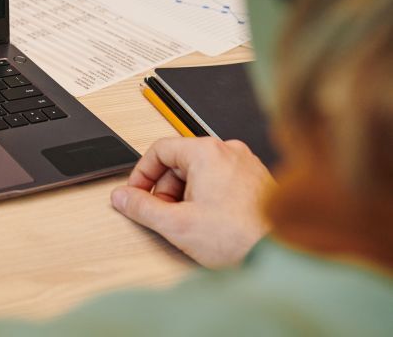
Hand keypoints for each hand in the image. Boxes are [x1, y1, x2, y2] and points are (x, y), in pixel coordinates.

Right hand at [111, 136, 274, 267]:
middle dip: (165, 189)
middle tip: (163, 215)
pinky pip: (222, 180)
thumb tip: (122, 197)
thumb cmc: (239, 237)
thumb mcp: (176, 224)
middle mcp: (228, 150)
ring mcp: (246, 164)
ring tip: (190, 223)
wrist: (285, 256)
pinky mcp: (258, 180)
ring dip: (186, 195)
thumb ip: (142, 207)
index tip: (136, 194)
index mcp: (206, 151)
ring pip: (201, 172)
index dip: (141, 174)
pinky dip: (208, 197)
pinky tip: (211, 223)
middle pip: (180, 161)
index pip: (159, 150)